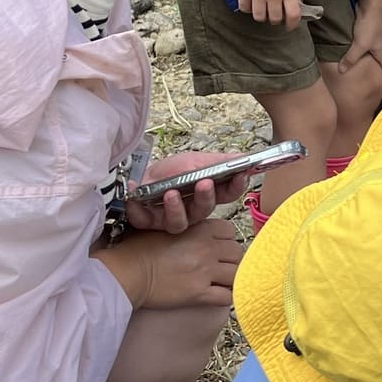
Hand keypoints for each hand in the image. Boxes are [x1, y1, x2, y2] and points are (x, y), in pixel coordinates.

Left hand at [123, 151, 247, 232]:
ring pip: (180, 222)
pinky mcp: (149, 222)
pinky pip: (146, 221)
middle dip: (205, 196)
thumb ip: (219, 162)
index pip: (228, 194)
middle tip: (204, 182)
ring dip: (176, 208)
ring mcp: (171, 218)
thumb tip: (244, 159)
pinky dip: (139, 210)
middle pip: (205, 210)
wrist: (141, 173)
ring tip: (171, 193)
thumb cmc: (170, 170)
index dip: (236, 186)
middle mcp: (192, 210)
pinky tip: (137, 196)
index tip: (240, 175)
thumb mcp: (195, 160)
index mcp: (207, 195)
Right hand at [127, 218, 241, 310]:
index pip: (230, 231)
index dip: (226, 240)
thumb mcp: (165, 227)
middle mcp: (206, 248)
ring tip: (222, 282)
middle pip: (237, 253)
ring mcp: (204, 271)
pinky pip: (227, 297)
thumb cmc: (138, 249)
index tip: (218, 248)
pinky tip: (218, 297)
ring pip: (237, 274)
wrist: (127, 272)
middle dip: (231, 260)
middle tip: (221, 267)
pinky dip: (227, 298)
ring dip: (232, 279)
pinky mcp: (199, 293)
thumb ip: (187, 227)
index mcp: (199, 228)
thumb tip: (196, 233)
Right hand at [237, 0, 301, 30]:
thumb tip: (291, 8)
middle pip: (274, 18)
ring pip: (259, 17)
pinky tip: (251, 4)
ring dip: (262, 15)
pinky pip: (244, 8)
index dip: (292, 24)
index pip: (292, 15)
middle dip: (275, 19)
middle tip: (274, 14)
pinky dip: (248, 8)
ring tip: (262, 9)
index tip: (289, 26)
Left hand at [337, 1, 381, 80]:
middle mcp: (381, 46)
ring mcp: (375, 38)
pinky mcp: (368, 32)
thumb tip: (342, 71)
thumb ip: (351, 58)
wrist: (369, 6)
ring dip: (375, 60)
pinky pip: (367, 45)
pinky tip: (359, 52)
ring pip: (375, 53)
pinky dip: (365, 51)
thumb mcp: (359, 45)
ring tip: (370, 67)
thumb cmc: (368, 26)